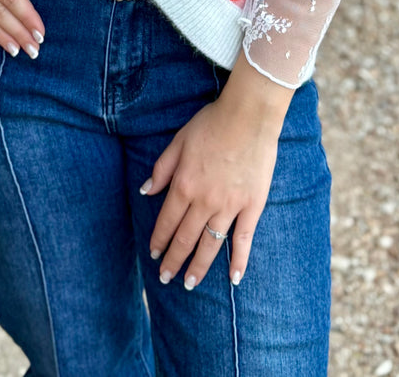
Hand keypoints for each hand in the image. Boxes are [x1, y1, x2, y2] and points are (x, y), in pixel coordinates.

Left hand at [143, 60, 292, 288]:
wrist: (249, 115)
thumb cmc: (212, 123)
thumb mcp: (179, 140)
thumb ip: (162, 168)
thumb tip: (146, 191)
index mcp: (184, 184)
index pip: (166, 221)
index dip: (158, 240)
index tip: (153, 255)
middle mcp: (204, 201)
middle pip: (185, 238)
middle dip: (173, 260)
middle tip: (165, 278)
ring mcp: (229, 206)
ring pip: (210, 245)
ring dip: (198, 267)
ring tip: (189, 283)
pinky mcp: (252, 206)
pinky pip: (244, 239)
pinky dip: (239, 261)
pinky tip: (234, 278)